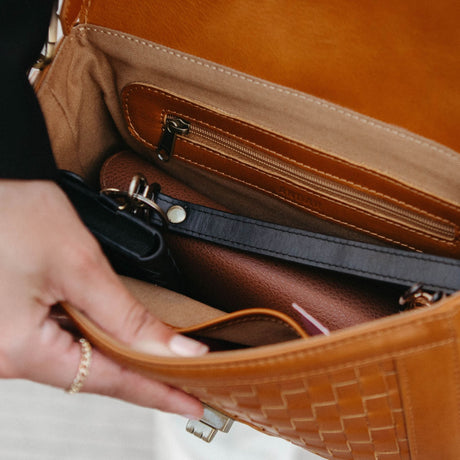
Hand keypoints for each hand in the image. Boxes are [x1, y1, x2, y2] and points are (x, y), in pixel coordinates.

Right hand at [0, 180, 206, 418]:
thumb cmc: (14, 211)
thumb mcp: (81, 266)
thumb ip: (130, 318)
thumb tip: (176, 350)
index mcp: (20, 349)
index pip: (108, 382)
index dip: (157, 393)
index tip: (192, 404)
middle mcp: (4, 356)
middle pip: (92, 374)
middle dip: (143, 377)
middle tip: (186, 384)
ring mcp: (4, 344)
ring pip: (77, 360)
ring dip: (121, 359)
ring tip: (163, 366)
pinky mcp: (9, 327)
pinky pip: (60, 344)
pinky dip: (95, 342)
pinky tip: (121, 342)